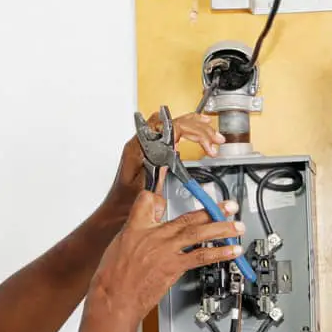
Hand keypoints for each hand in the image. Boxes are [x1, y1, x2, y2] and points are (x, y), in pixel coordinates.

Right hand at [89, 192, 242, 324]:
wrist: (113, 299)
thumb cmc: (113, 278)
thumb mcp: (118, 246)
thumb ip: (137, 231)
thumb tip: (150, 225)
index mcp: (136, 226)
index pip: (148, 200)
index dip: (159, 196)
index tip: (170, 194)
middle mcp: (153, 235)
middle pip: (187, 217)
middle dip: (212, 209)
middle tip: (229, 206)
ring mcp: (165, 250)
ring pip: (199, 233)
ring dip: (222, 229)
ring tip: (237, 227)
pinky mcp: (173, 267)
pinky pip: (201, 256)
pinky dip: (220, 253)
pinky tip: (232, 251)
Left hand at [107, 112, 225, 205]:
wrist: (117, 209)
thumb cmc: (127, 203)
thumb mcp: (147, 188)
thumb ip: (159, 168)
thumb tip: (176, 151)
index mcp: (140, 148)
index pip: (171, 128)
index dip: (194, 133)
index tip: (207, 145)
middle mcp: (141, 142)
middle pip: (174, 122)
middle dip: (199, 129)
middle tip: (215, 141)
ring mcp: (145, 144)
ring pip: (172, 123)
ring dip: (195, 126)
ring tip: (212, 134)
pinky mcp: (150, 149)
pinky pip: (170, 131)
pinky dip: (187, 130)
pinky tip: (198, 131)